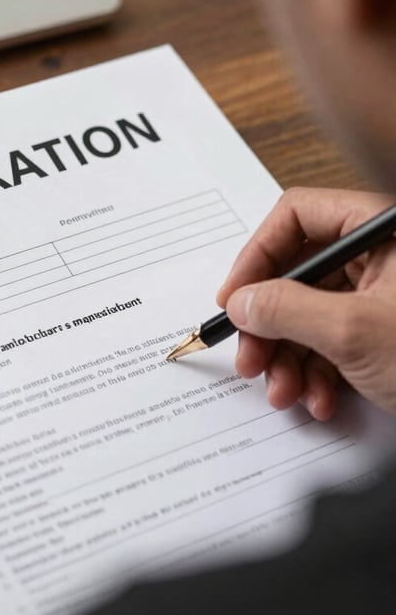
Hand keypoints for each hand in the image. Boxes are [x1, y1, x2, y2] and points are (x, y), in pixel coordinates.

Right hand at [217, 187, 395, 419]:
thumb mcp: (357, 334)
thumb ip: (288, 309)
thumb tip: (242, 301)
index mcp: (386, 231)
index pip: (299, 215)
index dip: (258, 254)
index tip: (235, 296)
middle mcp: (384, 256)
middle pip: (299, 270)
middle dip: (269, 322)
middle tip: (249, 356)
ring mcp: (385, 296)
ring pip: (309, 311)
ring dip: (288, 356)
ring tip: (284, 391)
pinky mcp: (384, 331)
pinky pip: (331, 340)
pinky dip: (316, 372)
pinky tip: (319, 400)